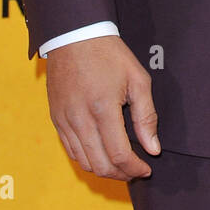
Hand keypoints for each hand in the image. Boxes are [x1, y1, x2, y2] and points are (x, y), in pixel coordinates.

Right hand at [45, 35, 160, 179]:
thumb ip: (146, 117)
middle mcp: (79, 119)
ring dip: (104, 170)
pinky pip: (70, 150)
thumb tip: (153, 149)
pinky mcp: (56, 118)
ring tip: (121, 164)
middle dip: (121, 174)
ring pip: (83, 162)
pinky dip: (87, 158)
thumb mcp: (137, 79)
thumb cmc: (109, 55)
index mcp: (102, 109)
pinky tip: (101, 152)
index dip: (135, 168)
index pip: (118, 155)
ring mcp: (64, 120)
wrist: (74, 36)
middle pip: (99, 165)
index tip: (147, 168)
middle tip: (136, 170)